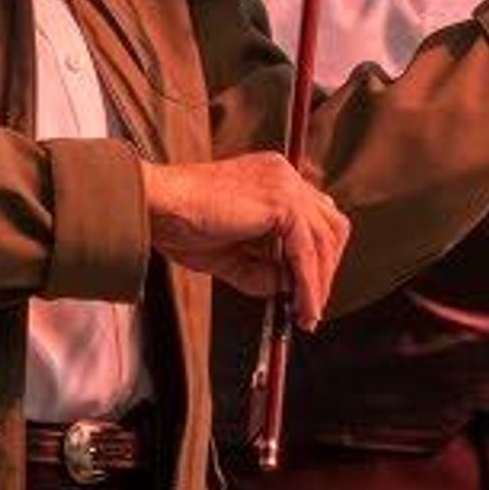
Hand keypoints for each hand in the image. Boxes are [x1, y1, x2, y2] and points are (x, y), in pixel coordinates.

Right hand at [141, 152, 349, 314]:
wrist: (158, 206)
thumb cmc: (182, 225)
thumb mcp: (232, 254)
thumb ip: (265, 269)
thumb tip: (291, 290)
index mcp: (272, 178)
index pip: (314, 217)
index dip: (316, 257)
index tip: (307, 291)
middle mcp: (284, 174)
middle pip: (331, 226)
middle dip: (325, 270)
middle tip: (309, 308)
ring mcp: (285, 184)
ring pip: (325, 240)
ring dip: (319, 282)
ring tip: (305, 315)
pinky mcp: (281, 202)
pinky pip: (307, 251)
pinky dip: (308, 283)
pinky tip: (299, 306)